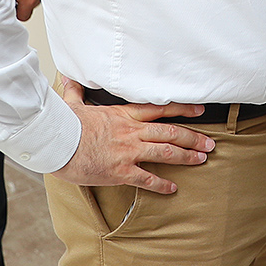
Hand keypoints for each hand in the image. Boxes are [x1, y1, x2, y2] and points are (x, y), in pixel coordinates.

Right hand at [51, 77, 213, 193]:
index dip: (183, 109)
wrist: (56, 143)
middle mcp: (131, 132)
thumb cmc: (63, 124)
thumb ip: (77, 91)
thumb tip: (69, 77)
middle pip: (170, 132)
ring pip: (165, 153)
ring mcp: (128, 151)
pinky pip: (146, 179)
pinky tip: (172, 188)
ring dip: (186, 156)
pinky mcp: (120, 171)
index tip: (199, 110)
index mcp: (123, 115)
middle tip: (209, 143)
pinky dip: (161, 184)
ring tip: (201, 159)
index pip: (160, 108)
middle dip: (193, 137)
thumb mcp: (73, 104)